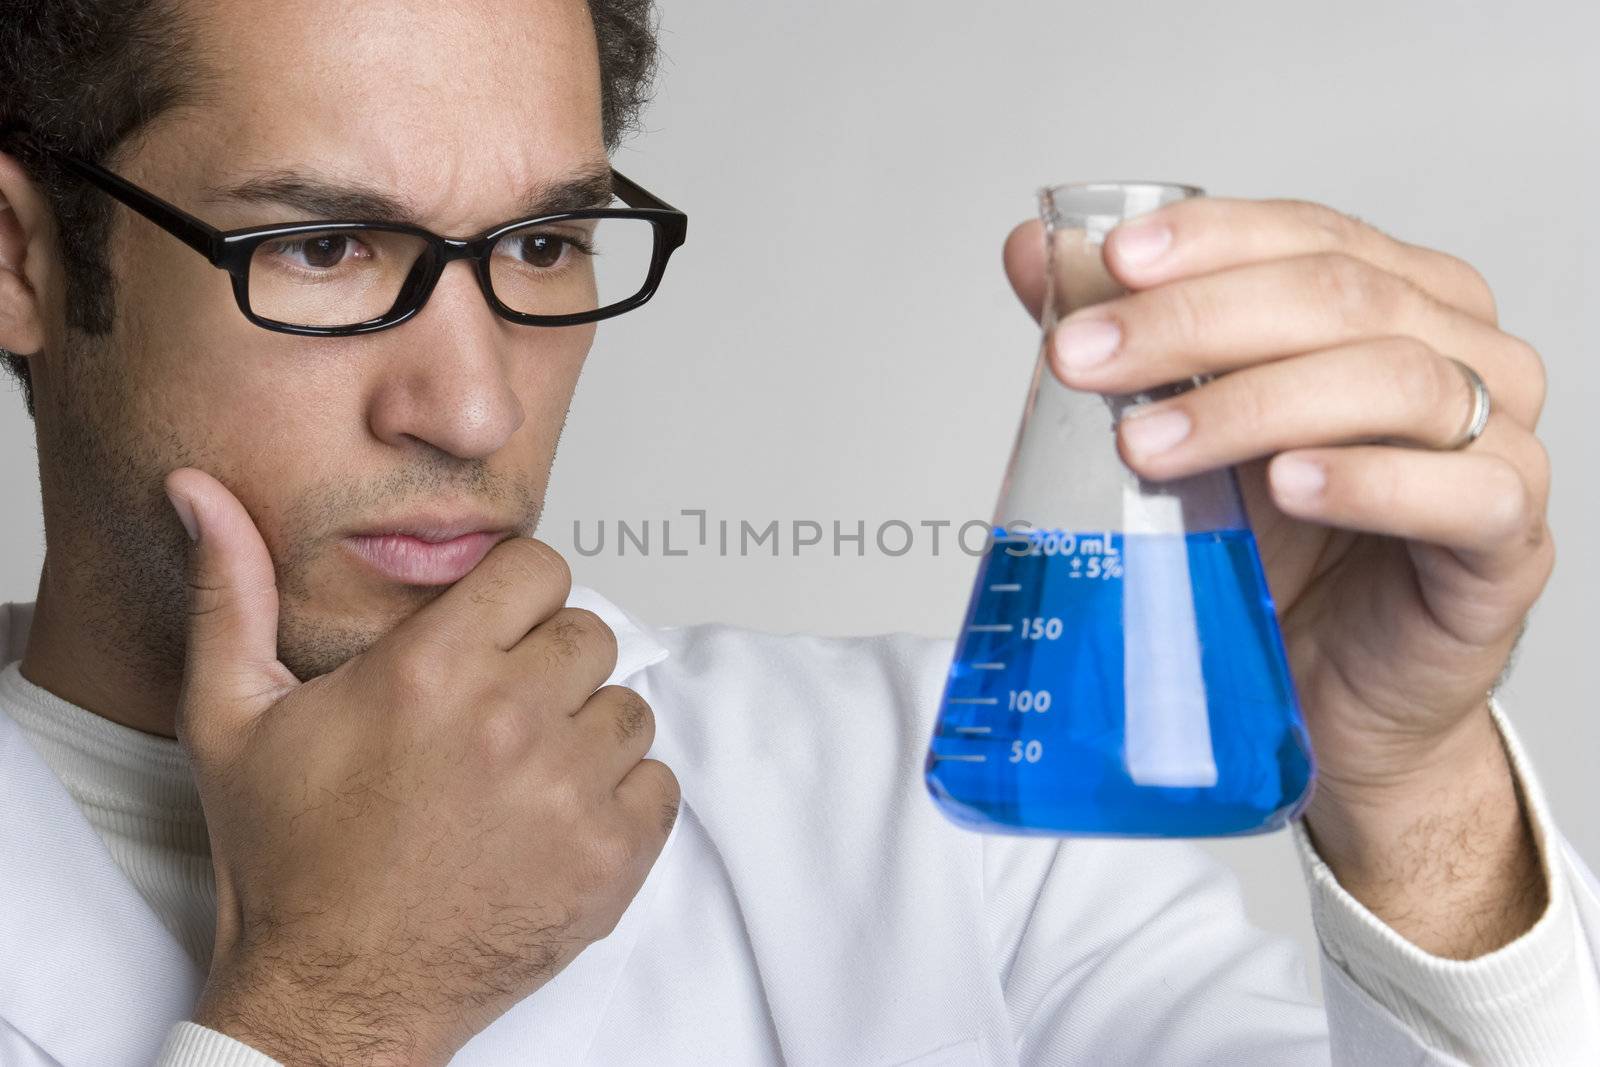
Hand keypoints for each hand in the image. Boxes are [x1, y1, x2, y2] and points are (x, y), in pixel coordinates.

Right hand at [164, 468, 678, 1065]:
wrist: (330, 993)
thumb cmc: (286, 862)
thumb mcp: (230, 718)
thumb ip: (231, 591)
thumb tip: (199, 491)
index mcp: (433, 669)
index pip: (539, 567)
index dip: (514, 595)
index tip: (491, 632)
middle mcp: (512, 719)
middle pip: (588, 633)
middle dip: (547, 662)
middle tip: (497, 714)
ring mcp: (569, 791)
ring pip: (626, 707)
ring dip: (584, 732)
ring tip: (520, 774)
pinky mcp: (611, 857)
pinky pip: (659, 782)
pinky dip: (621, 798)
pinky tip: (555, 820)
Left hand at [1002, 199, 1550, 954]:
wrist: (1329, 687)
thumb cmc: (1274, 550)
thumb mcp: (1186, 432)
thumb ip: (1126, 337)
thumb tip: (1036, 251)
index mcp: (1395, 298)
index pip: (1309, 235)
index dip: (1210, 238)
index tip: (1112, 260)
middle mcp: (1460, 351)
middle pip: (1340, 296)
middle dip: (1195, 322)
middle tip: (1087, 360)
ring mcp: (1497, 441)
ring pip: (1393, 379)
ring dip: (1254, 404)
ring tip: (1148, 445)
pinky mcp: (1508, 542)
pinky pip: (1464, 491)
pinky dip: (1368, 482)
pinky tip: (1289, 485)